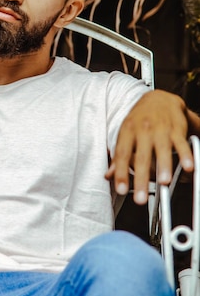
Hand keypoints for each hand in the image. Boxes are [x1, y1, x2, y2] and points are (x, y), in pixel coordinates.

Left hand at [105, 90, 194, 204]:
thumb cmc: (140, 118)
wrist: (158, 98)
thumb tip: (109, 175)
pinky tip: (187, 166)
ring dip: (164, 166)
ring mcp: (160, 129)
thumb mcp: (125, 133)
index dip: (121, 173)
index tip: (121, 189)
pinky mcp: (176, 128)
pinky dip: (185, 155)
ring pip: (162, 149)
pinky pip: (181, 143)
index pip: (122, 155)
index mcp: (127, 132)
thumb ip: (119, 156)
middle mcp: (142, 130)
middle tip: (140, 197)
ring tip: (164, 182)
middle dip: (141, 178)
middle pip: (141, 157)